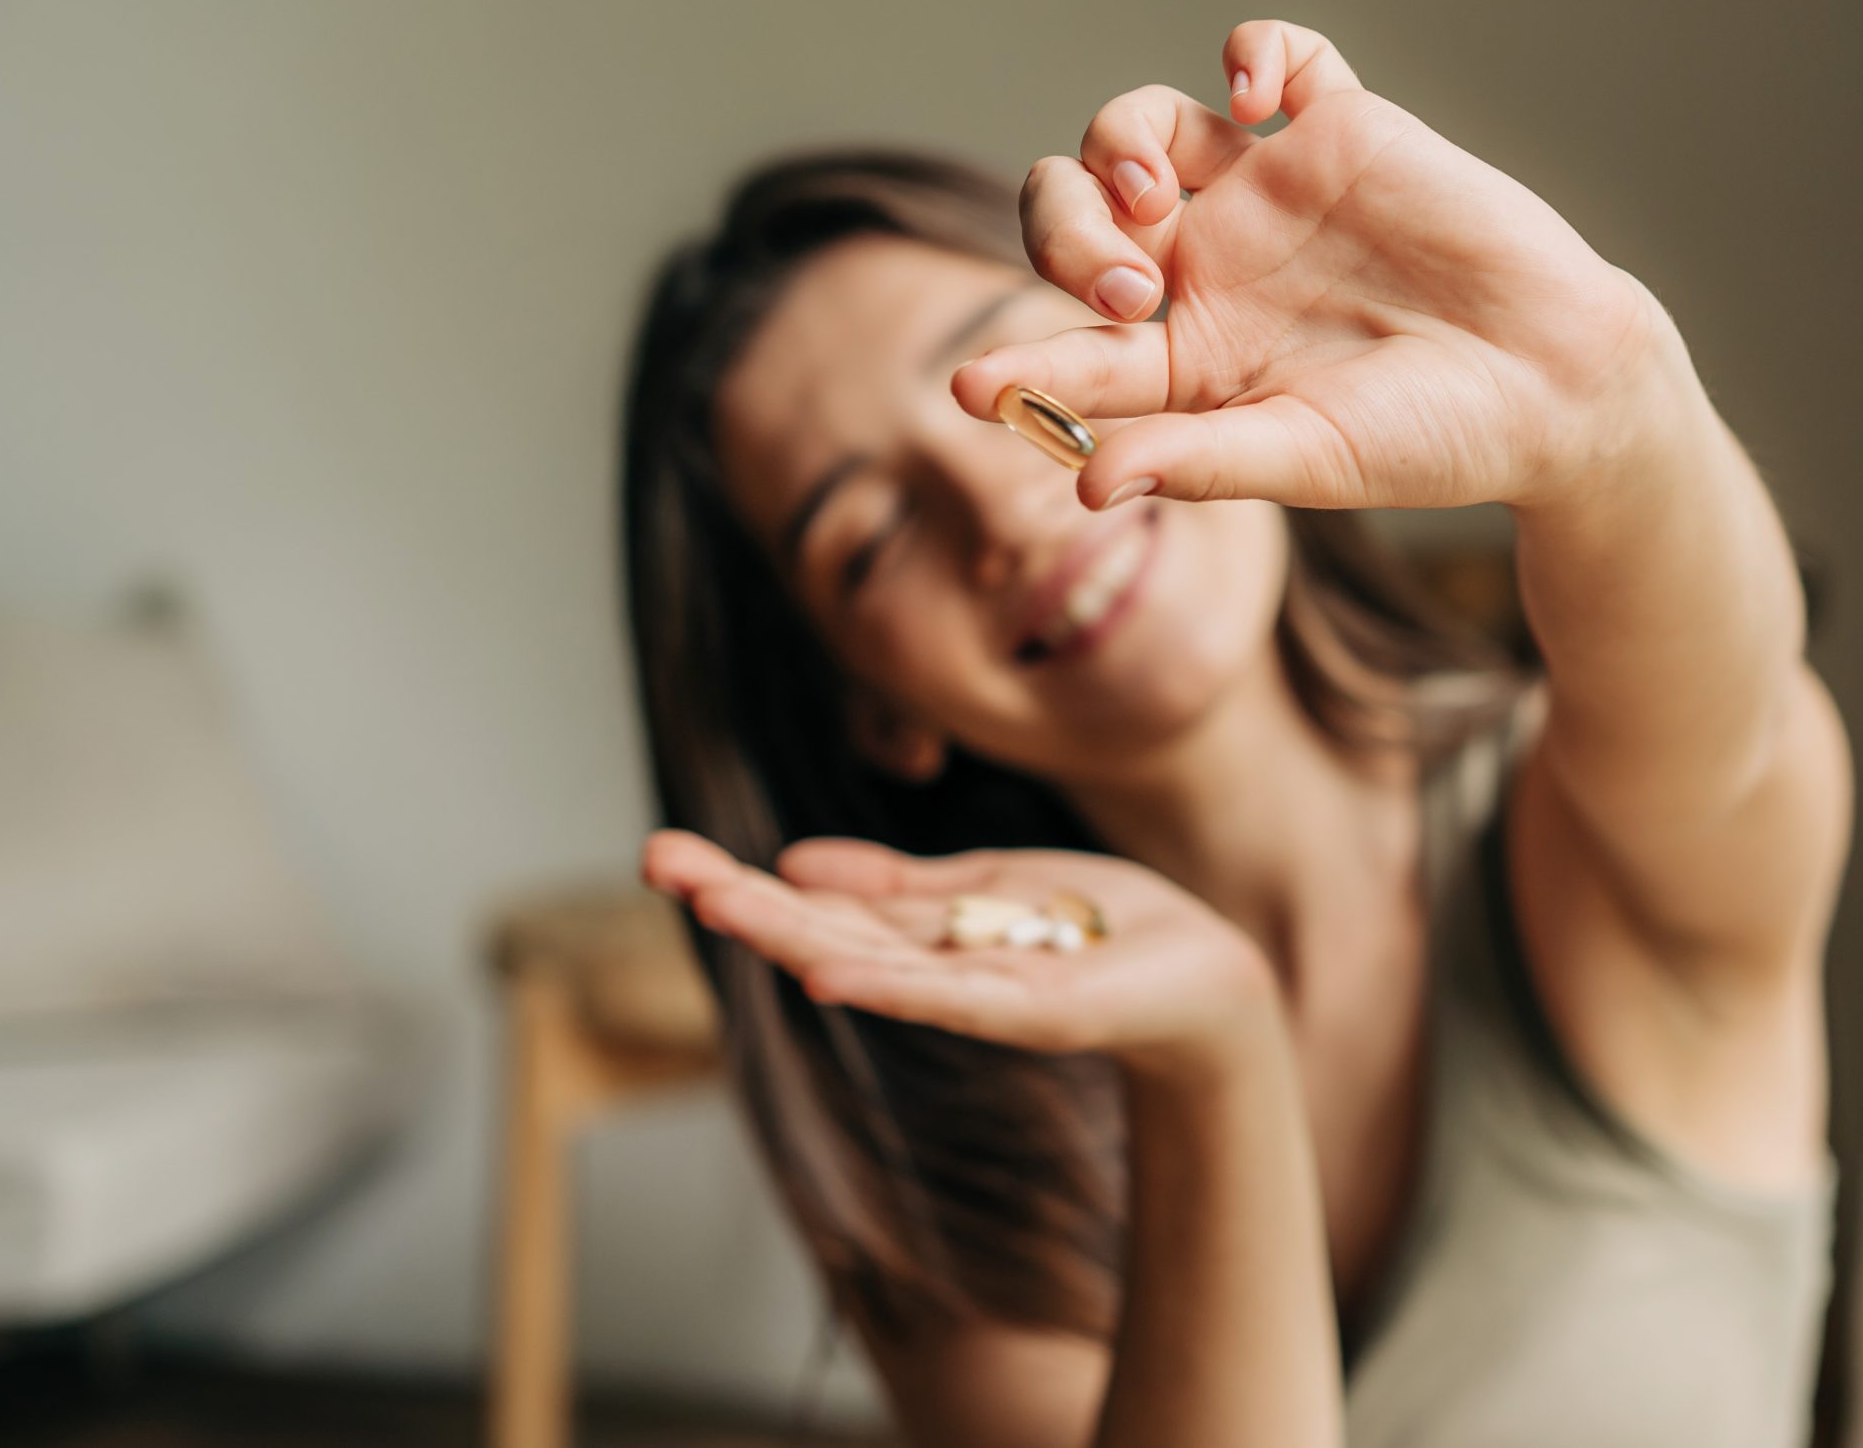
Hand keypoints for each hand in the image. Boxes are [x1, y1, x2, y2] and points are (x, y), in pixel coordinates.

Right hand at [642, 830, 1281, 1084]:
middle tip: (654, 861)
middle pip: (821, 929)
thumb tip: (796, 862)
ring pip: (868, 959)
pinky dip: (886, 982)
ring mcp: (979, 994)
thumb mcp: (990, 886)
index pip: (816, 904)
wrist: (1208, 977)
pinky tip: (823, 968)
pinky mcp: (1035, 1010)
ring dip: (787, 931)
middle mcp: (934, 969)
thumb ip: (899, 883)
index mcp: (923, 934)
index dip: (742, 879)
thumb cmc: (1105, 930)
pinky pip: (948, 997)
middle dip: (739, 898)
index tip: (664, 852)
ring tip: (714, 901)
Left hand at [951, 20, 1692, 513]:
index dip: (1016, 366)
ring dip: (1117, 145)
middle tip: (1125, 288)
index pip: (1075, 349)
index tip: (969, 388)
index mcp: (1187, 357)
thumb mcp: (1306, 459)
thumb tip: (1085, 487)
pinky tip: (1260, 92)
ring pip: (1141, 128)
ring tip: (1156, 197)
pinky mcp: (1340, 130)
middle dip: (1064, 236)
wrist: (1555, 386)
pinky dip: (1254, 49)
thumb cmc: (1432, 439)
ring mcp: (1268, 192)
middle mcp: (1209, 266)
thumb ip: (1196, 462)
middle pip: (1077, 213)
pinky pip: (1276, 56)